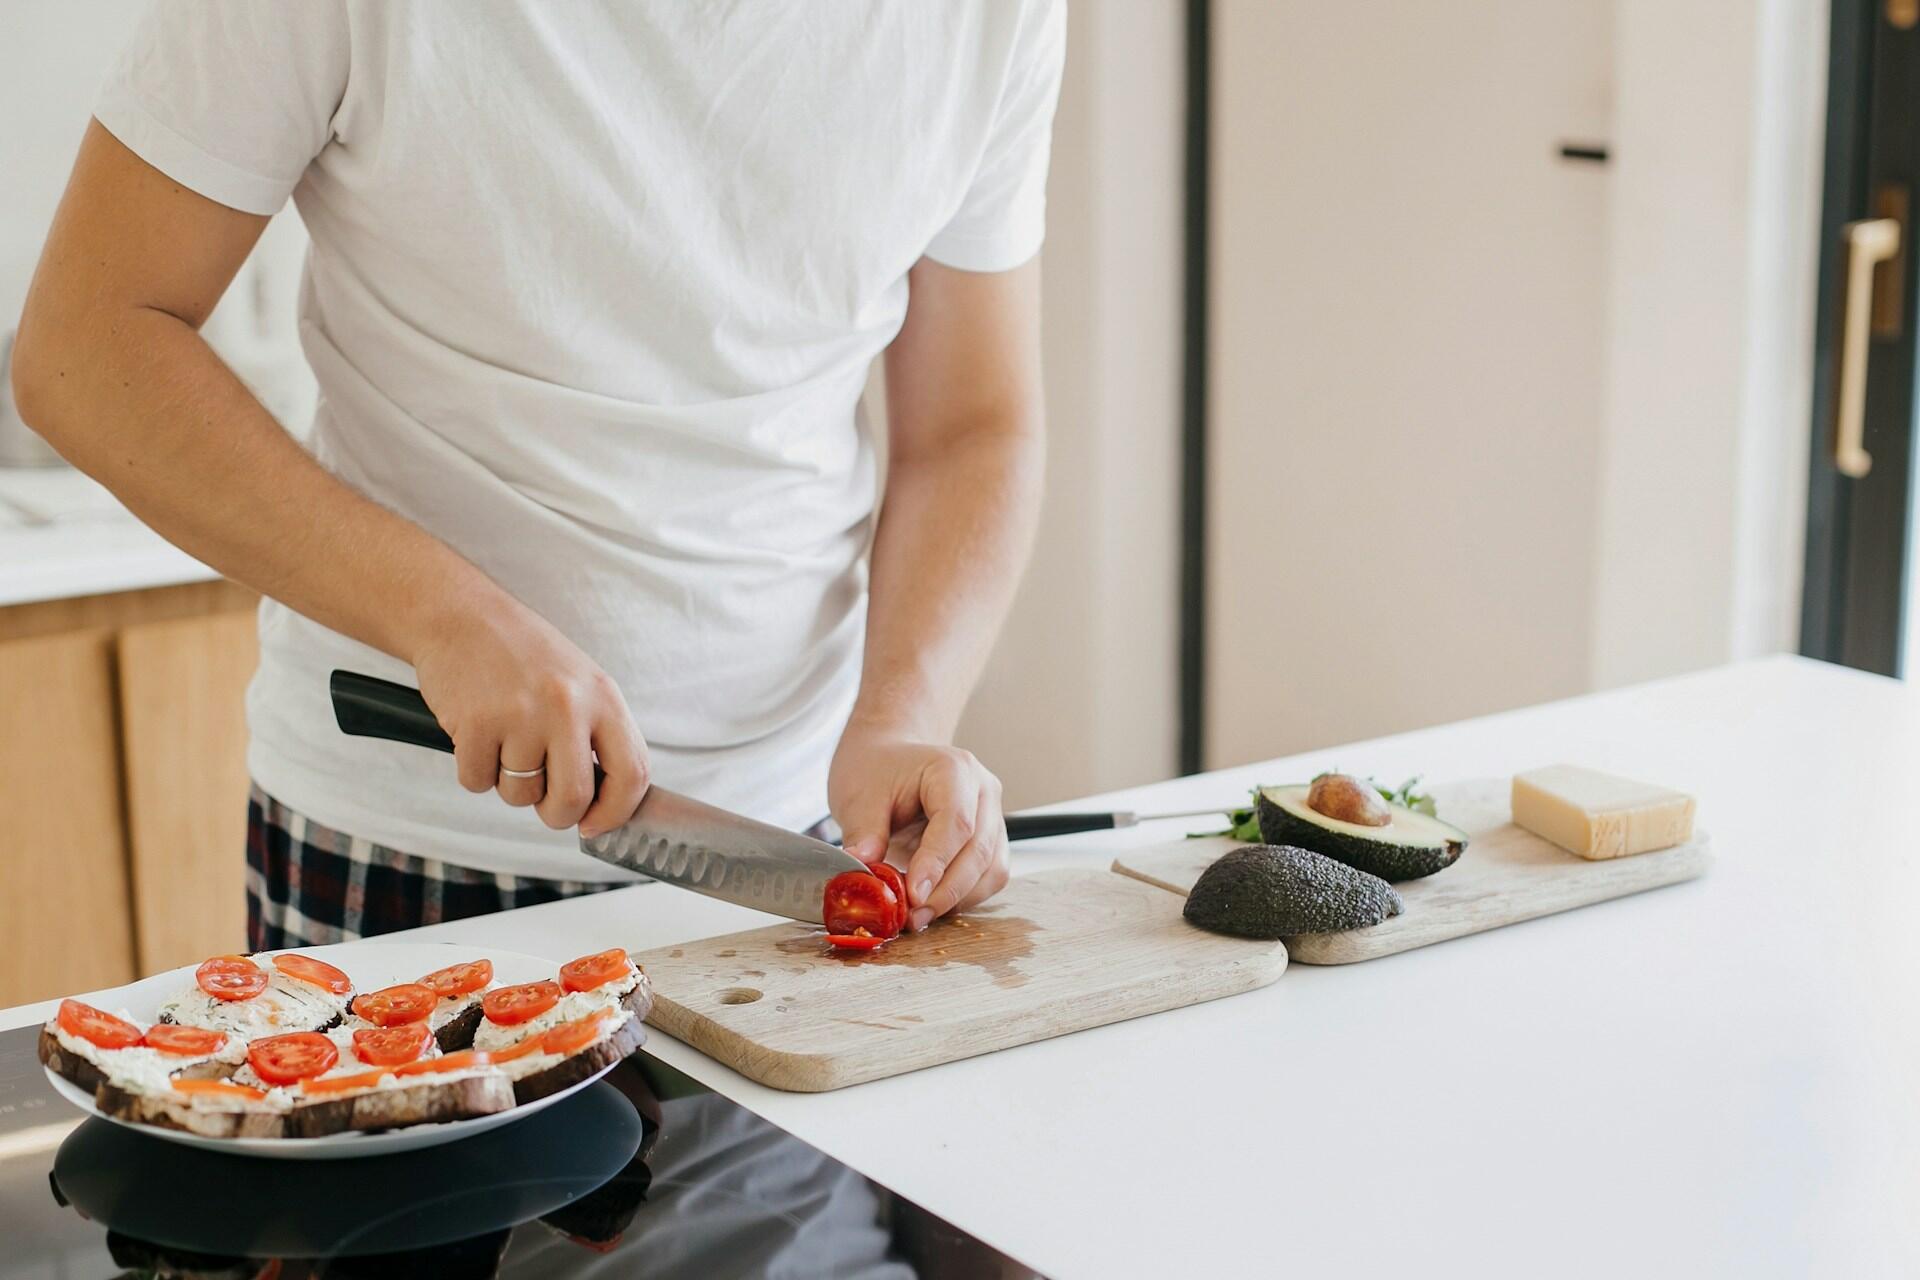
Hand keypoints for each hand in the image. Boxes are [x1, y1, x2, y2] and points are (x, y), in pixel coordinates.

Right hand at [411, 588, 648, 837]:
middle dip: (555, 813)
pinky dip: (473, 770)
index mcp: (602, 697)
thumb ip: (597, 735)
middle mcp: (567, 706)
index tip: (596, 825)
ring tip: (504, 739)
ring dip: (509, 783)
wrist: (461, 616)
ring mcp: (521, 715)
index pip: (632, 773)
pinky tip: (477, 733)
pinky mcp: (476, 724)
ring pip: (520, 795)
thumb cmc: (522, 654)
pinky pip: (477, 782)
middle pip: (573, 799)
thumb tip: (605, 803)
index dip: (616, 812)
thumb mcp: (579, 683)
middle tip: (541, 797)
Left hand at [828, 727, 1009, 930]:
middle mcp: (983, 791)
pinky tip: (932, 905)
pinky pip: (988, 877)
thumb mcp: (858, 795)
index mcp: (954, 769)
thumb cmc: (876, 768)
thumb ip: (865, 832)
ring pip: (991, 870)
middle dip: (946, 892)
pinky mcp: (990, 841)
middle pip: (979, 851)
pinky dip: (963, 897)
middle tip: (912, 917)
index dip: (936, 864)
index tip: (913, 895)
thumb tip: (864, 871)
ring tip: (918, 916)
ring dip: (957, 899)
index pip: (956, 823)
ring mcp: (992, 816)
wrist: (888, 757)